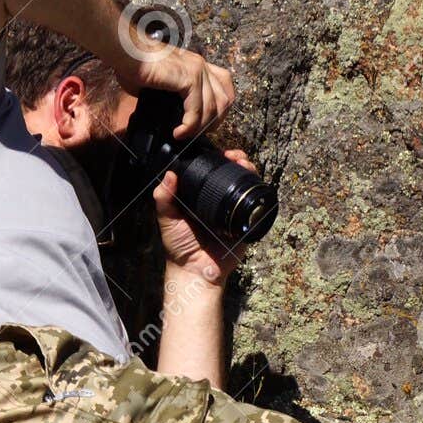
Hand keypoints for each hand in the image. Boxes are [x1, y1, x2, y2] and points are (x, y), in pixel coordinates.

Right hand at [123, 42, 235, 139]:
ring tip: (185, 136)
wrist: (127, 53)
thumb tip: (173, 118)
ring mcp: (197, 70)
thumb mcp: (163, 85)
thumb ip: (174, 99)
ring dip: (200, 128)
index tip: (205, 126)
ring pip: (213, 108)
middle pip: (225, 100)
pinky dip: (189, 126)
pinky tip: (179, 132)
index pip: (224, 89)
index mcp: (198, 66)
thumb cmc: (137, 66)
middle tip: (196, 135)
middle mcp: (201, 66)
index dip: (219, 111)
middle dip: (214, 122)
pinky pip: (197, 109)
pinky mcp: (188, 77)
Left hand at [154, 149, 257, 283]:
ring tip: (245, 164)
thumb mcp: (167, 219)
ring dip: (249, 170)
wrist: (196, 271)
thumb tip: (169, 174)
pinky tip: (255, 181)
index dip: (217, 158)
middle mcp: (218, 201)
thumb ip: (164, 198)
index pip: (212, 171)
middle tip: (235, 156)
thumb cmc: (179, 247)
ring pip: (245, 185)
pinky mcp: (245, 223)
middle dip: (237, 160)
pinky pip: (255, 206)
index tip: (219, 151)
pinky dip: (258, 191)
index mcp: (200, 197)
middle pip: (232, 174)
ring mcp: (233, 211)